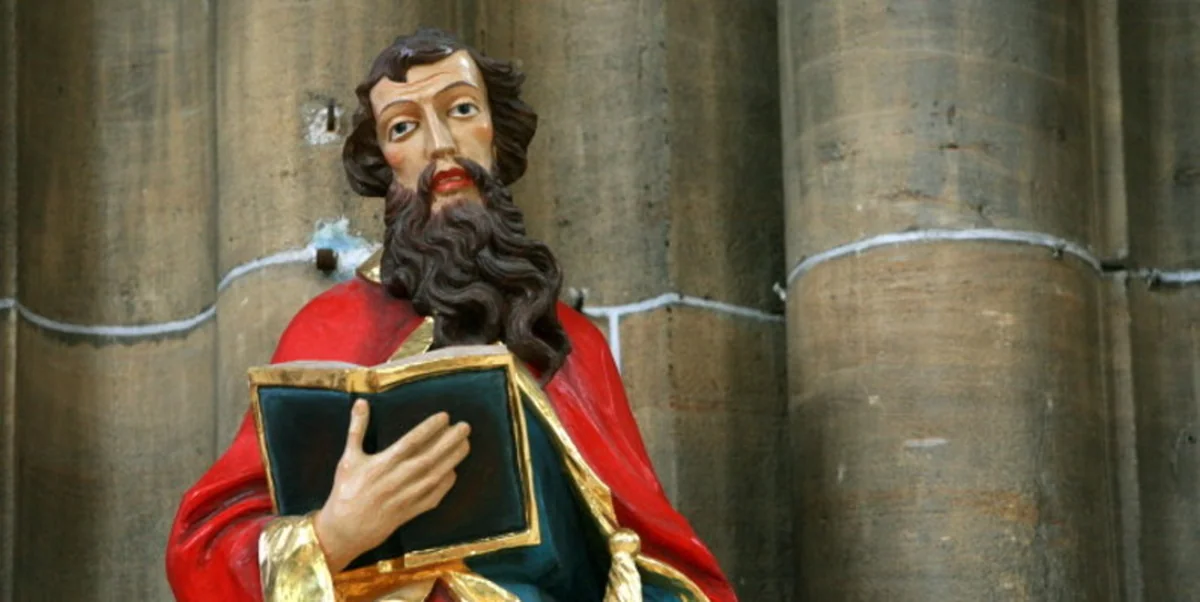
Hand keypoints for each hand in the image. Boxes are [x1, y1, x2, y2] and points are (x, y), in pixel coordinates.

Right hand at [313, 399, 469, 571]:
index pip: (411, 442)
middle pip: (429, 457)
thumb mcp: (348, 458)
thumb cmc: (345, 490)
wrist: (343, 530)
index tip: (445, 416)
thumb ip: (357, 429)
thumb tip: (361, 402)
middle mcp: (396, 480)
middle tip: (465, 427)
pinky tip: (454, 472)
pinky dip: (445, 485)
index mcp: (382, 464)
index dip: (429, 428)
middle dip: (450, 441)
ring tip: (466, 444)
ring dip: (453, 460)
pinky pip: (433, 498)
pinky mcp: (410, 513)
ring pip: (435, 476)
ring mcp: (405, 498)